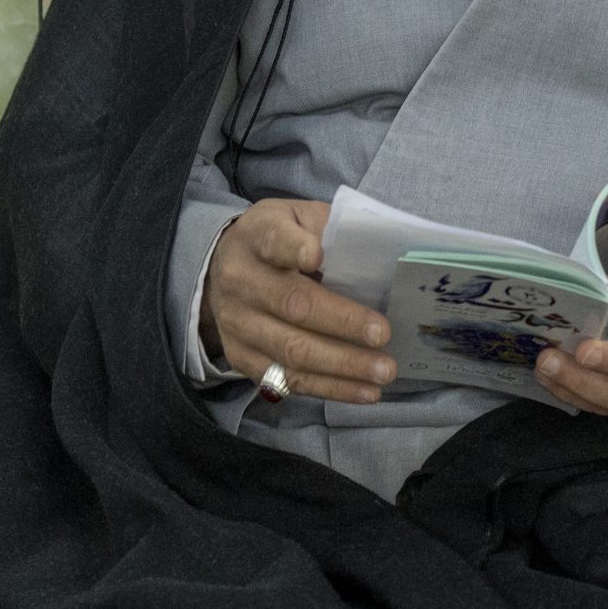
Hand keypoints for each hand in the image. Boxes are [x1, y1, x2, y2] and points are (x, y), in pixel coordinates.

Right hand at [200, 198, 396, 404]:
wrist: (224, 270)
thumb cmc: (278, 241)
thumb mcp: (298, 217)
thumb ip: (329, 228)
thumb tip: (377, 251)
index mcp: (258, 237)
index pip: (274, 241)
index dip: (294, 249)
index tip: (316, 256)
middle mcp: (241, 281)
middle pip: (292, 304)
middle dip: (342, 323)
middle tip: (383, 335)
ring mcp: (238, 324)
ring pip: (291, 351)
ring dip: (342, 365)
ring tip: (383, 372)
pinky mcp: (242, 358)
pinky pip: (288, 380)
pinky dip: (331, 388)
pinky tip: (364, 391)